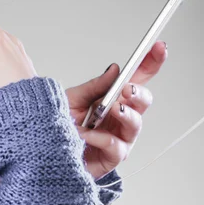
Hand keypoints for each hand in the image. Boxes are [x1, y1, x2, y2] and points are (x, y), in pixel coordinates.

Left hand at [65, 41, 167, 179]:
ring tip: (113, 109)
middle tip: (127, 88)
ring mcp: (119, 138)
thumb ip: (94, 86)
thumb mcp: (72, 99)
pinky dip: (100, 138)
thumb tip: (115, 69)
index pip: (136, 79)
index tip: (159, 47)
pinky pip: (115, 146)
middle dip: (139, 92)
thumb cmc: (59, 125)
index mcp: (113, 99)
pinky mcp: (111, 158)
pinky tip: (86, 134)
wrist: (44, 152)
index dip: (150, 63)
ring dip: (125, 114)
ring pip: (135, 124)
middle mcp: (120, 118)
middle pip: (143, 101)